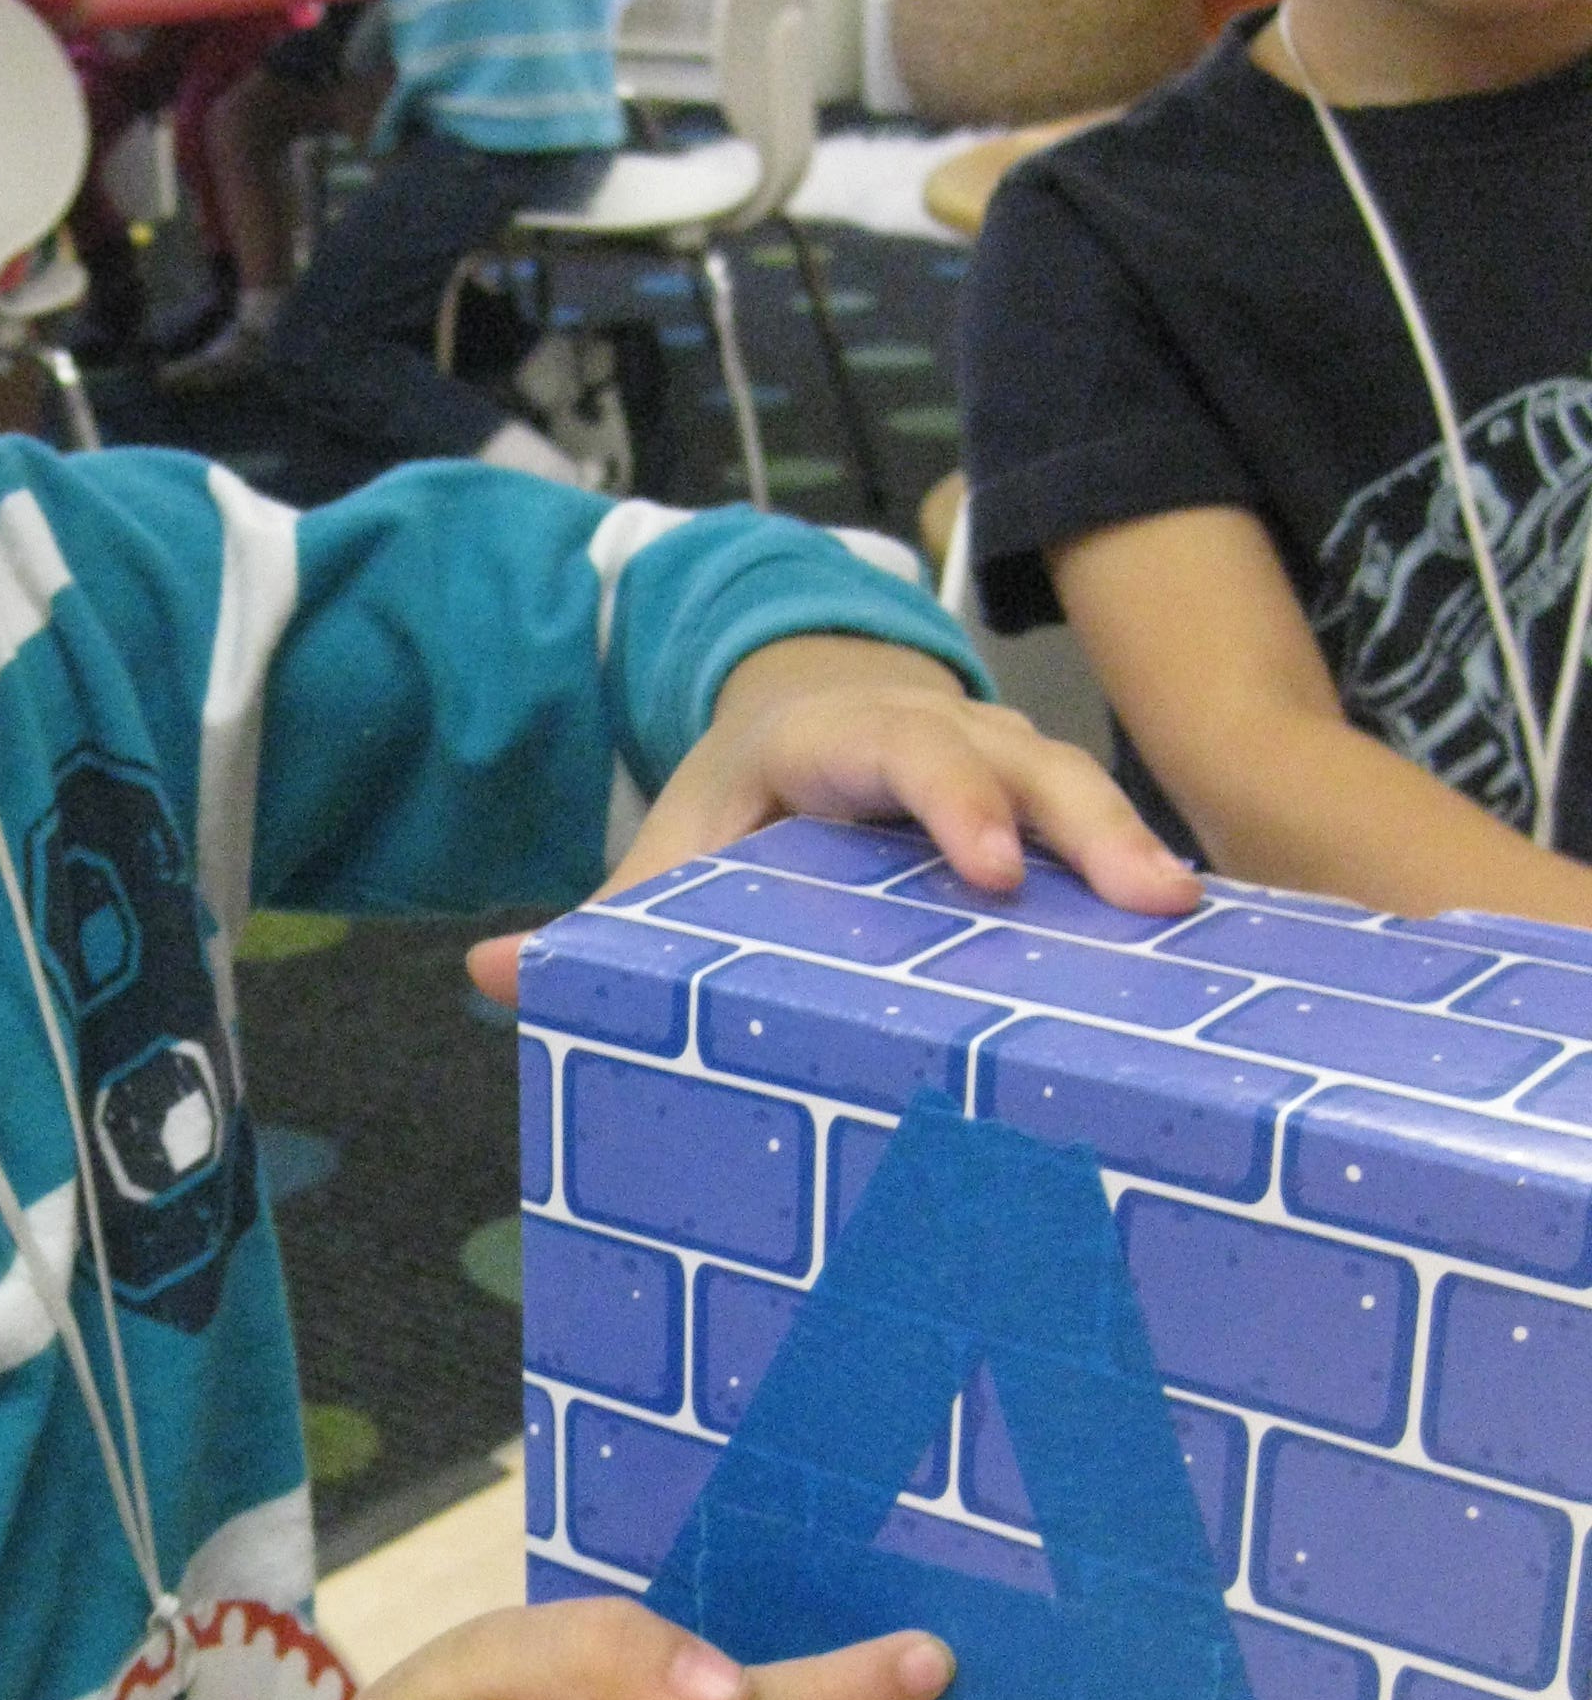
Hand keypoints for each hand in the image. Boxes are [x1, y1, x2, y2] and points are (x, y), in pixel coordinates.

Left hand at [467, 634, 1195, 1005]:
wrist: (799, 727)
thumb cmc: (737, 812)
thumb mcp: (669, 856)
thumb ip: (598, 920)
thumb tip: (488, 972)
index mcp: (829, 742)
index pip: (897, 750)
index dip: (950, 798)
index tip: (991, 866)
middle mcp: (929, 735)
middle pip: (1013, 760)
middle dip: (1078, 824)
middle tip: (1145, 897)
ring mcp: (998, 760)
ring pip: (1074, 785)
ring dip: (1130, 845)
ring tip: (1187, 918)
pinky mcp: (1042, 805)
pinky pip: (1100, 830)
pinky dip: (1145, 870)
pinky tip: (1210, 943)